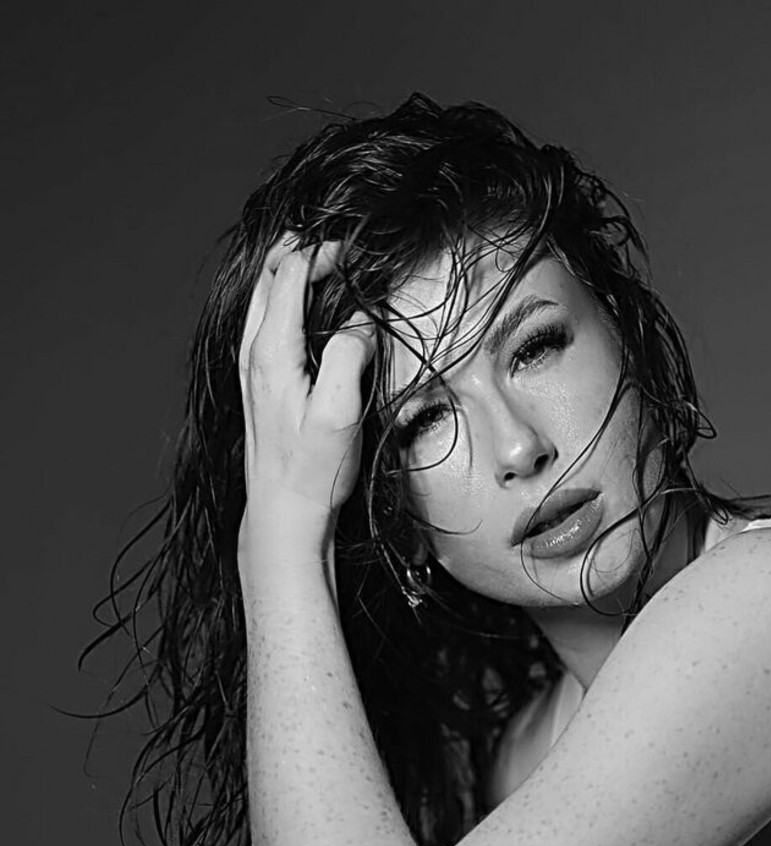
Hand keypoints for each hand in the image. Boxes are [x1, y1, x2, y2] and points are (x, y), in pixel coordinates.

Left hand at [239, 237, 373, 524]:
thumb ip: (350, 354)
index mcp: (272, 350)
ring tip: (326, 264)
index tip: (354, 253)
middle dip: (304, 251)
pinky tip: (308, 309)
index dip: (323, 252)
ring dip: (292, 272)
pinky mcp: (259, 381)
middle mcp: (254, 351)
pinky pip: (266, 320)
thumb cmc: (311, 469)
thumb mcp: (340, 410)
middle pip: (269, 275)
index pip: (290, 273)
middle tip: (342, 251)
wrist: (283, 511)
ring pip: (264, 296)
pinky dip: (286, 300)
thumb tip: (361, 320)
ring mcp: (252, 366)